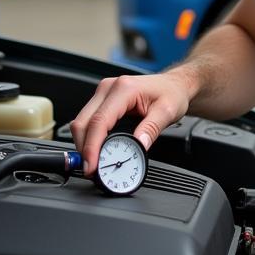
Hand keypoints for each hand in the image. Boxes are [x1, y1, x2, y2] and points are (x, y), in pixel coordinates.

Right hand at [70, 72, 191, 172]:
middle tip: (91, 170)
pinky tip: (95, 150)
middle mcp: (109, 88)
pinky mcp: (102, 100)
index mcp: (124, 89)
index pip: (99, 121)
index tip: (92, 165)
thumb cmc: (171, 93)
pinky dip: (89, 137)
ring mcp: (103, 92)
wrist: (173, 84)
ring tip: (93, 163)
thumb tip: (138, 146)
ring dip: (84, 144)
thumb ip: (151, 129)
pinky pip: (88, 120)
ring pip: (82, 121)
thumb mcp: (167, 112)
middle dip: (83, 148)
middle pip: (83, 122)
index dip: (92, 146)